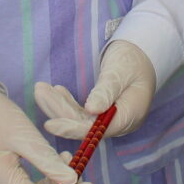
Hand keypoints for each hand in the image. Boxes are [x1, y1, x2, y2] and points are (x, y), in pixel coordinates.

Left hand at [34, 40, 155, 138]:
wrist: (144, 53)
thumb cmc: (133, 60)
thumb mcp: (119, 73)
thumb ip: (106, 92)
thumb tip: (91, 110)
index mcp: (129, 116)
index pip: (97, 130)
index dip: (72, 128)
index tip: (50, 124)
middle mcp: (119, 122)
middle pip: (84, 124)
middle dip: (59, 110)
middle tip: (39, 92)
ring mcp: (111, 118)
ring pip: (80, 118)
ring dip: (58, 104)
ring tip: (40, 89)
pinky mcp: (103, 112)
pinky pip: (82, 112)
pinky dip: (67, 102)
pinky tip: (55, 91)